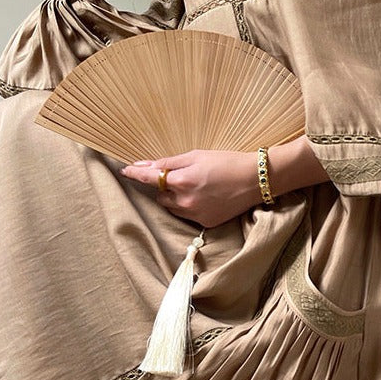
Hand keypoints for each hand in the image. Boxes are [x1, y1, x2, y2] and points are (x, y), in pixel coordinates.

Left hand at [120, 149, 263, 227]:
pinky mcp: (206, 223)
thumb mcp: (196, 155)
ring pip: (172, 207)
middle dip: (164, 187)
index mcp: (182, 181)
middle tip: (180, 176)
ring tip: (195, 186)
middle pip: (160, 196)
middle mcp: (186, 201)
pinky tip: (205, 197)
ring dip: (175, 198)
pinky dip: (189, 206)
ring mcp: (196, 214)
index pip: (150, 179)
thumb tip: (144, 165)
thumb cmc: (227, 162)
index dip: (135, 174)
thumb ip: (169, 162)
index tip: (125, 171)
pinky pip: (187, 215)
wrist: (255, 180)